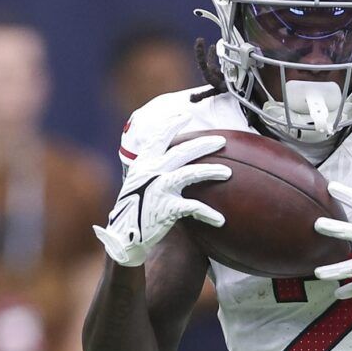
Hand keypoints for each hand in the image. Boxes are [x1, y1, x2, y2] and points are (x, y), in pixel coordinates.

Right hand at [94, 135, 229, 267]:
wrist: (123, 236)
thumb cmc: (134, 209)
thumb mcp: (138, 182)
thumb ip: (151, 168)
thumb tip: (169, 158)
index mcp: (143, 163)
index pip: (158, 137)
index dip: (171, 124)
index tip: (184, 115)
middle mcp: (151, 172)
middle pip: (181, 152)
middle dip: (203, 144)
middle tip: (221, 141)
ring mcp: (158, 188)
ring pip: (189, 174)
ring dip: (211, 171)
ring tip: (228, 173)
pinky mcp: (166, 208)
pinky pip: (193, 208)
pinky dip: (208, 213)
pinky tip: (220, 220)